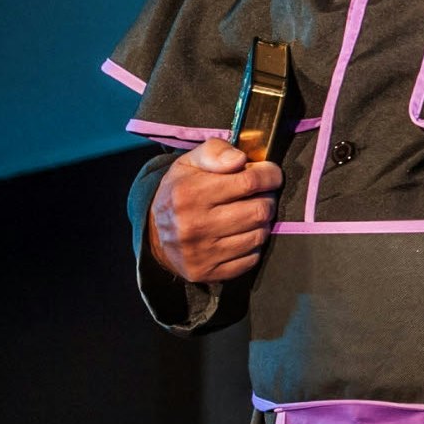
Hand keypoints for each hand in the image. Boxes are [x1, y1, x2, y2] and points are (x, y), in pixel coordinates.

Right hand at [147, 138, 281, 281]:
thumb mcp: (191, 162)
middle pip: (260, 210)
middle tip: (259, 195)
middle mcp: (193, 226)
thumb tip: (240, 160)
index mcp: (189, 194)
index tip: (270, 175)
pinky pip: (252, 259)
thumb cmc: (181, 190)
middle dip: (267, 199)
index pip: (250, 182)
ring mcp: (200, 253)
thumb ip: (216, 151)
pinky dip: (252, 246)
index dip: (269, 175)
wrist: (154, 232)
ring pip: (259, 235)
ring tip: (248, 214)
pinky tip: (239, 235)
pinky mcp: (207, 273)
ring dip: (261, 223)